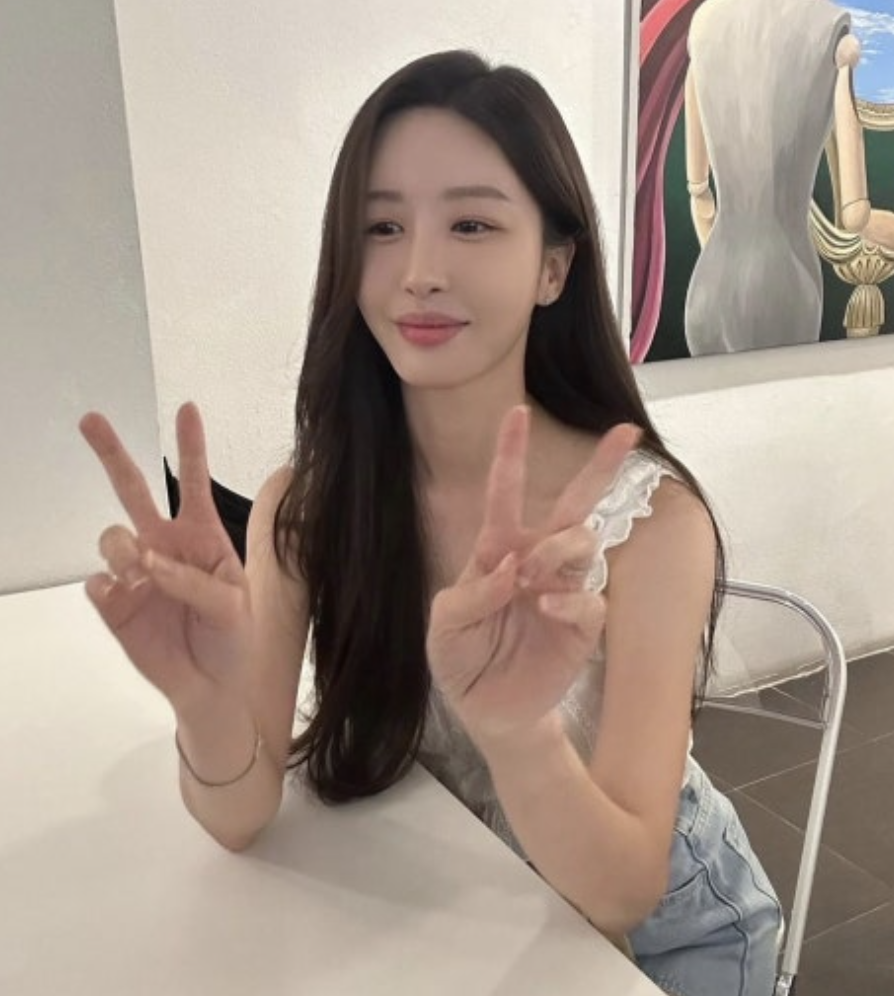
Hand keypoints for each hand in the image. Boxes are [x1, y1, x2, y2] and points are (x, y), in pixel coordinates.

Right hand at [80, 403, 252, 711]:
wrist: (214, 687)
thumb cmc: (233, 638)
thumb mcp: (235, 605)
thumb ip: (194, 579)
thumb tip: (148, 561)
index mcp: (203, 538)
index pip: (195, 484)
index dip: (191, 447)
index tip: (187, 408)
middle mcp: (165, 547)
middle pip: (133, 490)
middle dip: (112, 453)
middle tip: (90, 420)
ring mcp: (136, 574)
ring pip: (112, 537)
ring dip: (122, 549)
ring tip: (142, 574)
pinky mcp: (115, 604)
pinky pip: (98, 583)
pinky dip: (108, 586)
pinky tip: (124, 596)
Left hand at [426, 407, 639, 743]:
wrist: (489, 711)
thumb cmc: (462, 660)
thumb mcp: (445, 626)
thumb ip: (471, 593)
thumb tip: (510, 567)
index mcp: (497, 550)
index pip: (506, 494)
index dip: (511, 454)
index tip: (517, 412)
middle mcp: (535, 561)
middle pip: (573, 506)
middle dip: (601, 467)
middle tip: (625, 435)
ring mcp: (563, 589)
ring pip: (583, 542)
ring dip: (559, 548)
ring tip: (531, 577)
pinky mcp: (582, 623)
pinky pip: (589, 595)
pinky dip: (569, 596)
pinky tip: (545, 605)